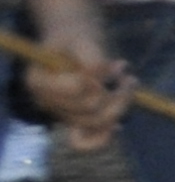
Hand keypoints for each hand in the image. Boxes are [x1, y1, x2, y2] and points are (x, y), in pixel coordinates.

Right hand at [20, 25, 120, 154]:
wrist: (72, 45)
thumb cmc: (75, 39)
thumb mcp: (82, 38)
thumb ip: (91, 56)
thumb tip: (100, 75)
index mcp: (39, 81)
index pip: (78, 90)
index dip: (102, 81)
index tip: (113, 65)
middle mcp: (46, 102)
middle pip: (91, 110)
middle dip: (117, 90)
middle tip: (124, 69)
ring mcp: (60, 114)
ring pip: (97, 122)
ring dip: (121, 103)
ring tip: (129, 81)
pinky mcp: (74, 122)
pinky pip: (85, 143)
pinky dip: (103, 137)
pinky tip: (118, 126)